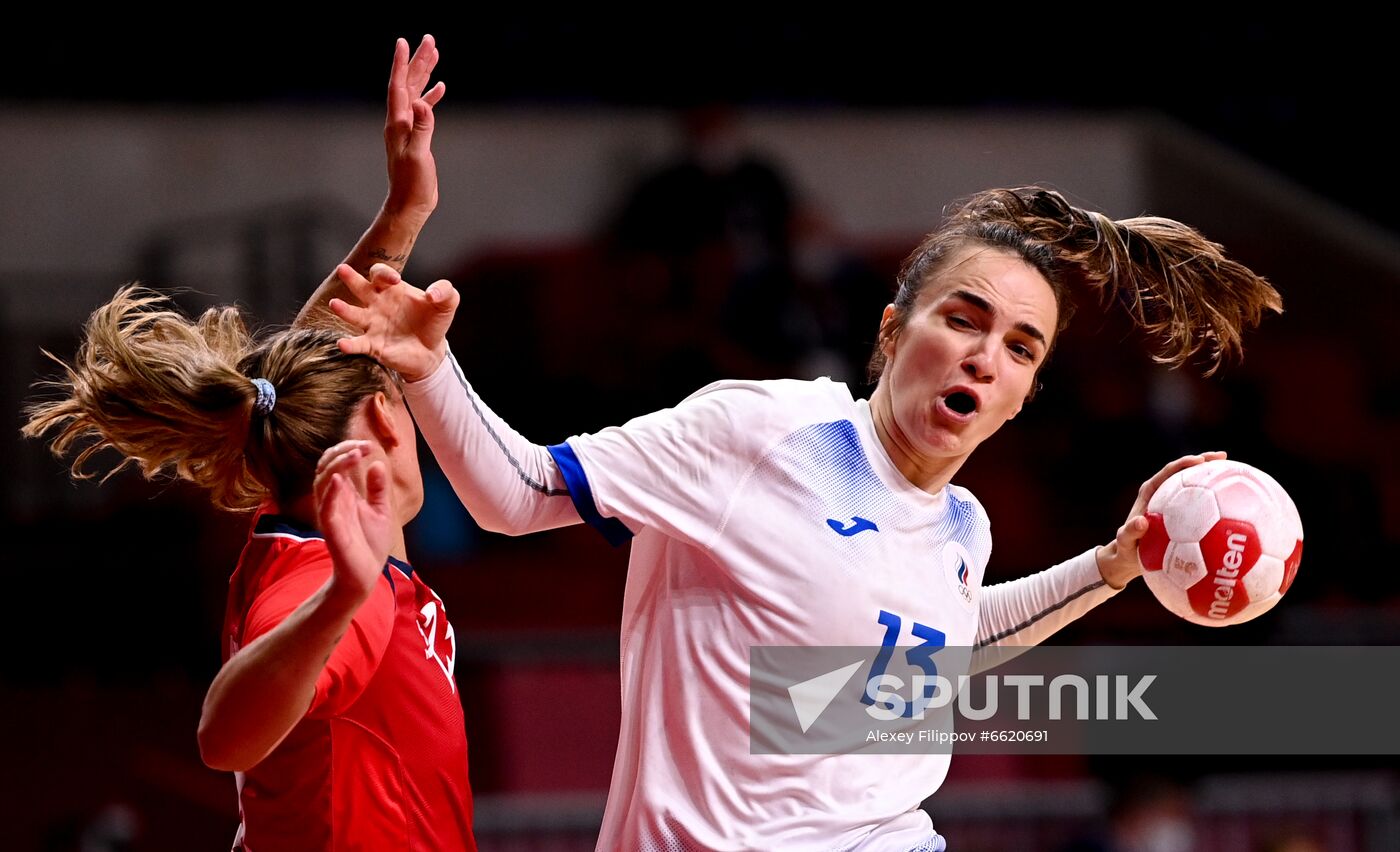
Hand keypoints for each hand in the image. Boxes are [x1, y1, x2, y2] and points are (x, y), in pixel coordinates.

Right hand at [314, 440, 392, 602]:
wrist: (366, 575)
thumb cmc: (369, 544)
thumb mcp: (380, 511)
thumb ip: (378, 489)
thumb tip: (377, 464)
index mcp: (344, 494)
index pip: (337, 463)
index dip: (349, 449)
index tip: (369, 445)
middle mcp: (333, 500)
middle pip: (325, 466)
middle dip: (341, 451)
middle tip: (363, 446)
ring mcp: (330, 513)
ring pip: (322, 481)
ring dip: (337, 465)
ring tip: (355, 454)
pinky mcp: (330, 529)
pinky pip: (325, 506)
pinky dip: (330, 491)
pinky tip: (339, 479)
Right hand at [331, 262, 458, 381]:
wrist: (432, 351)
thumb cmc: (434, 322)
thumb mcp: (447, 303)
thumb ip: (445, 291)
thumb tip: (432, 293)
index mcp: (392, 289)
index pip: (380, 274)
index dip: (385, 273)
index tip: (395, 279)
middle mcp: (377, 304)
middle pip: (360, 288)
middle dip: (351, 279)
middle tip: (343, 270)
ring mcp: (372, 325)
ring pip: (354, 314)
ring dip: (344, 309)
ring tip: (335, 304)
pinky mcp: (373, 345)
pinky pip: (358, 344)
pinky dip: (350, 344)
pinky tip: (342, 344)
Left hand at [383, 35, 444, 223]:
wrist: (410, 204)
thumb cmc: (413, 184)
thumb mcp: (418, 155)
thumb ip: (421, 129)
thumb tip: (423, 104)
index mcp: (398, 123)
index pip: (398, 86)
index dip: (401, 63)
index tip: (404, 42)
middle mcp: (400, 121)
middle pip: (408, 83)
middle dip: (418, 61)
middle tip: (429, 39)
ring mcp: (408, 128)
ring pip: (416, 92)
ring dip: (425, 73)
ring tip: (434, 53)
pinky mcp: (418, 136)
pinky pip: (424, 108)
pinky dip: (432, 95)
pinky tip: (440, 87)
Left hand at [1096, 451, 1227, 588]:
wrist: (1130, 557)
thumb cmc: (1127, 548)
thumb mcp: (1125, 540)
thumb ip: (1130, 531)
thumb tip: (1141, 521)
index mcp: (1150, 493)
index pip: (1168, 472)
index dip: (1184, 463)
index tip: (1199, 460)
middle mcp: (1163, 493)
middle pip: (1185, 472)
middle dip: (1203, 461)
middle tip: (1223, 456)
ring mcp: (1174, 503)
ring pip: (1196, 485)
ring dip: (1212, 476)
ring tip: (1233, 471)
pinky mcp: (1182, 514)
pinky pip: (1201, 504)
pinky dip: (1216, 500)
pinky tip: (1234, 503)